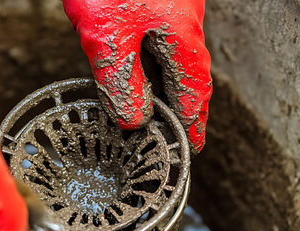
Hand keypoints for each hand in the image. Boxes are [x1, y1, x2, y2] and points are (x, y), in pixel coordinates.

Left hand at [62, 0, 211, 152]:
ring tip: (157, 108)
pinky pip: (162, 39)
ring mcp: (175, 8)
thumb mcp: (107, 36)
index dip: (190, 123)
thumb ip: (120, 81)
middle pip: (189, 75)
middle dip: (181, 106)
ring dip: (166, 84)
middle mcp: (186, 21)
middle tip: (175, 134)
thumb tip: (133, 119)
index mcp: (182, 36)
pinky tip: (139, 67)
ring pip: (175, 56)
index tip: (190, 146)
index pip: (192, 92)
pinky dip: (154, 61)